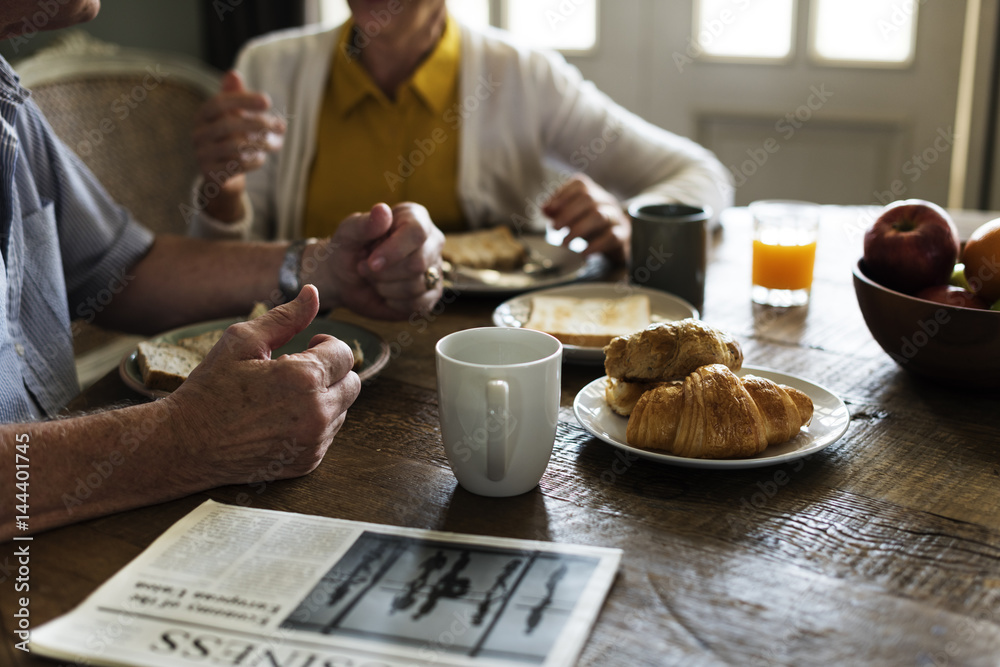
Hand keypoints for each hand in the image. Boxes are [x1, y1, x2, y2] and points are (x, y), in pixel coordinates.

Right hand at [167, 285, 359, 486]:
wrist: (186, 445)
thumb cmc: (211, 389)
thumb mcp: (242, 342)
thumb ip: (285, 317)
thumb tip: (313, 292)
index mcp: (304, 378)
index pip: (345, 354)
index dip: (327, 345)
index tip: (308, 346)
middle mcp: (317, 413)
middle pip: (353, 383)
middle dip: (331, 372)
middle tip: (297, 370)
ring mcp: (314, 441)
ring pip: (342, 409)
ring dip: (323, 398)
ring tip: (284, 397)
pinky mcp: (309, 462)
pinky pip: (328, 434)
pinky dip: (313, 423)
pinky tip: (281, 419)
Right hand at [192, 70, 285, 220]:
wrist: (222, 174)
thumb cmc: (230, 138)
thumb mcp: (232, 115)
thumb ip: (234, 96)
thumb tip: (233, 73)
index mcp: (202, 116)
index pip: (219, 103)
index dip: (243, 100)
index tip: (268, 102)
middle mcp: (197, 134)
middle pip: (229, 125)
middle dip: (259, 124)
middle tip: (280, 126)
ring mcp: (202, 155)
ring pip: (235, 147)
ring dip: (262, 144)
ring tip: (275, 144)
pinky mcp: (211, 174)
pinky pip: (237, 166)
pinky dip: (254, 161)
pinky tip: (261, 157)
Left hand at [308, 202, 444, 319]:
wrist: (345, 280)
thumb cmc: (348, 251)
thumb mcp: (347, 234)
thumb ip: (363, 224)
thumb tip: (382, 211)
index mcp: (414, 217)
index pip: (417, 232)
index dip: (394, 250)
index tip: (372, 262)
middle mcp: (431, 241)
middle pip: (418, 263)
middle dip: (384, 273)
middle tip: (365, 268)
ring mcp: (434, 267)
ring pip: (417, 286)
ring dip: (386, 287)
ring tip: (374, 279)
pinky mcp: (432, 293)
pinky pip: (419, 304)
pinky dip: (395, 303)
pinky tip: (386, 293)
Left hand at [543, 173, 629, 263]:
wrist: (617, 241)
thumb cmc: (589, 225)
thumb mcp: (572, 217)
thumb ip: (557, 212)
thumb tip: (544, 209)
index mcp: (593, 192)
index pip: (579, 185)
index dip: (562, 195)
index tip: (548, 211)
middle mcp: (606, 201)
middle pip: (588, 199)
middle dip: (567, 213)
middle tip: (554, 228)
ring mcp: (616, 217)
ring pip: (599, 216)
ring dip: (577, 229)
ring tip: (564, 243)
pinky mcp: (622, 235)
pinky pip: (611, 236)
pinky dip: (595, 245)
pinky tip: (583, 253)